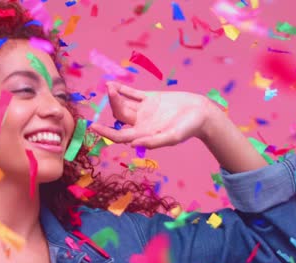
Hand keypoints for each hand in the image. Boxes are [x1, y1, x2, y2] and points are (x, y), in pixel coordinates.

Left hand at [90, 82, 220, 148]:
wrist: (202, 113)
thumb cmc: (189, 128)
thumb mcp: (173, 137)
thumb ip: (154, 142)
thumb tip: (132, 145)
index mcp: (143, 134)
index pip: (119, 135)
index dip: (105, 132)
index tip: (93, 126)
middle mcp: (140, 123)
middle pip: (119, 115)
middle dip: (113, 104)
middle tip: (111, 91)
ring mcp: (144, 110)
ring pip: (124, 103)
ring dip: (116, 95)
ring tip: (110, 86)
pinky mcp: (150, 99)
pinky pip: (132, 94)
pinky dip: (123, 89)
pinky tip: (112, 84)